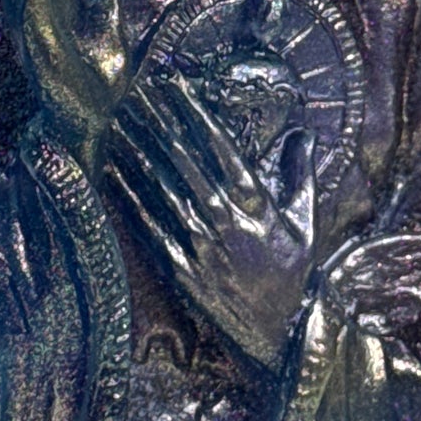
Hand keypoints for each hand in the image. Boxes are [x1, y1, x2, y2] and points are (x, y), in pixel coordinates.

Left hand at [104, 78, 318, 370]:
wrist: (282, 335)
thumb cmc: (294, 275)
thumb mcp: (305, 221)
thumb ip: (300, 174)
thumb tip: (302, 132)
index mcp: (255, 201)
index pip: (218, 143)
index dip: (192, 111)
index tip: (172, 85)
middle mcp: (224, 218)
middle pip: (183, 159)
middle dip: (157, 122)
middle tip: (135, 93)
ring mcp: (200, 245)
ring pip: (161, 188)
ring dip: (138, 152)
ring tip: (118, 122)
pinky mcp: (182, 271)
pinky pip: (150, 228)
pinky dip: (130, 198)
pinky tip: (114, 173)